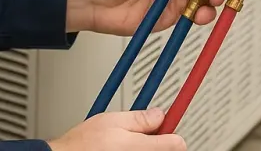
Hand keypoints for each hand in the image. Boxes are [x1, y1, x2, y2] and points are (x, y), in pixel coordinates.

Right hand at [48, 108, 185, 150]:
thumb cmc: (83, 144)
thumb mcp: (112, 120)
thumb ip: (139, 118)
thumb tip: (159, 114)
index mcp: (142, 148)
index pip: (177, 143)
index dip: (171, 130)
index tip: (166, 125)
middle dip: (157, 140)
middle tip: (141, 134)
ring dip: (145, 148)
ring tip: (126, 144)